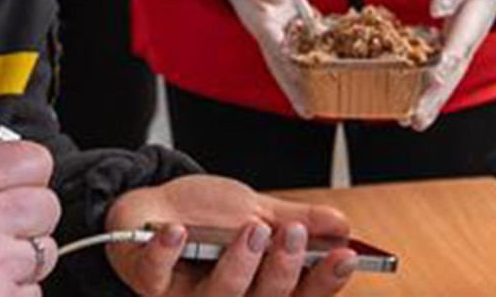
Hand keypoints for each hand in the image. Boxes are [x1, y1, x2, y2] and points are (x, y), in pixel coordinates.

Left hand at [103, 174, 355, 296]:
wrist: (151, 208)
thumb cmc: (205, 216)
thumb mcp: (257, 209)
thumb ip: (298, 218)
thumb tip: (342, 224)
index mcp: (260, 285)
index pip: (300, 294)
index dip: (325, 282)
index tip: (347, 257)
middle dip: (283, 269)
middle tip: (292, 234)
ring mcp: (187, 294)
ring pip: (219, 296)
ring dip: (238, 263)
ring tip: (250, 228)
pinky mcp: (149, 281)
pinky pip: (157, 274)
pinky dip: (166, 252)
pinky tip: (177, 231)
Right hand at [217, 0, 316, 116]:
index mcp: (259, 20)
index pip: (274, 48)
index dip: (286, 67)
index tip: (297, 83)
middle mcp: (270, 29)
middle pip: (283, 64)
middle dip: (295, 88)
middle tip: (308, 112)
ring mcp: (280, 27)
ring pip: (295, 59)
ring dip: (306, 80)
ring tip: (319, 103)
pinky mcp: (290, 19)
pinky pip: (306, 41)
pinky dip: (317, 55)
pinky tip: (332, 69)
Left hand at [405, 0, 495, 130]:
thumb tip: (436, 10)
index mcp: (476, 18)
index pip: (462, 43)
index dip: (449, 61)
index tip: (435, 78)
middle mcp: (470, 39)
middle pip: (453, 72)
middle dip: (435, 96)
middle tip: (417, 119)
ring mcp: (461, 47)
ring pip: (446, 79)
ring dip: (430, 102)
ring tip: (411, 123)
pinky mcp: (451, 49)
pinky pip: (437, 72)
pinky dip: (425, 90)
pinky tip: (408, 106)